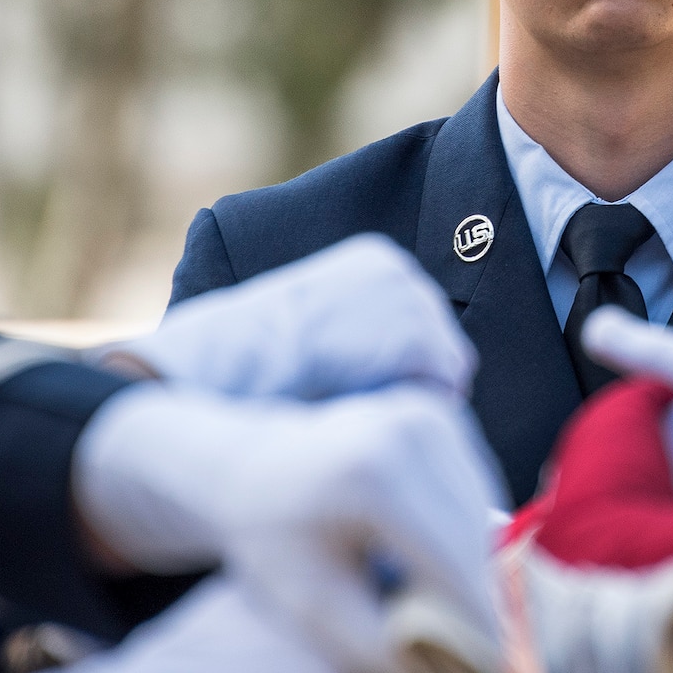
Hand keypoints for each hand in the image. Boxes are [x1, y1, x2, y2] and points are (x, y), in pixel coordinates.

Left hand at [74, 381, 503, 672]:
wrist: (250, 467)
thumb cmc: (274, 545)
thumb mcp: (317, 609)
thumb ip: (385, 652)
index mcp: (372, 477)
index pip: (450, 563)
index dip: (481, 625)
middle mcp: (409, 430)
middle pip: (474, 537)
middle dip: (486, 601)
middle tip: (491, 663)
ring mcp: (427, 413)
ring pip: (482, 514)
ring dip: (481, 567)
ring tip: (465, 621)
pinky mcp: (440, 411)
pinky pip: (475, 489)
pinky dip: (468, 533)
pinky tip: (443, 567)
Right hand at [109, 234, 474, 400]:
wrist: (228, 365)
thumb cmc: (255, 359)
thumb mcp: (314, 324)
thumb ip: (361, 331)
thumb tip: (412, 374)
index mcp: (376, 259)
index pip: (421, 325)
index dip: (393, 368)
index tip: (351, 384)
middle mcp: (402, 271)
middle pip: (442, 350)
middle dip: (409, 384)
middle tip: (356, 403)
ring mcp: (414, 302)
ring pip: (444, 376)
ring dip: (407, 401)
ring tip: (352, 406)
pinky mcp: (418, 339)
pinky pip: (439, 395)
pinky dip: (407, 412)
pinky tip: (361, 411)